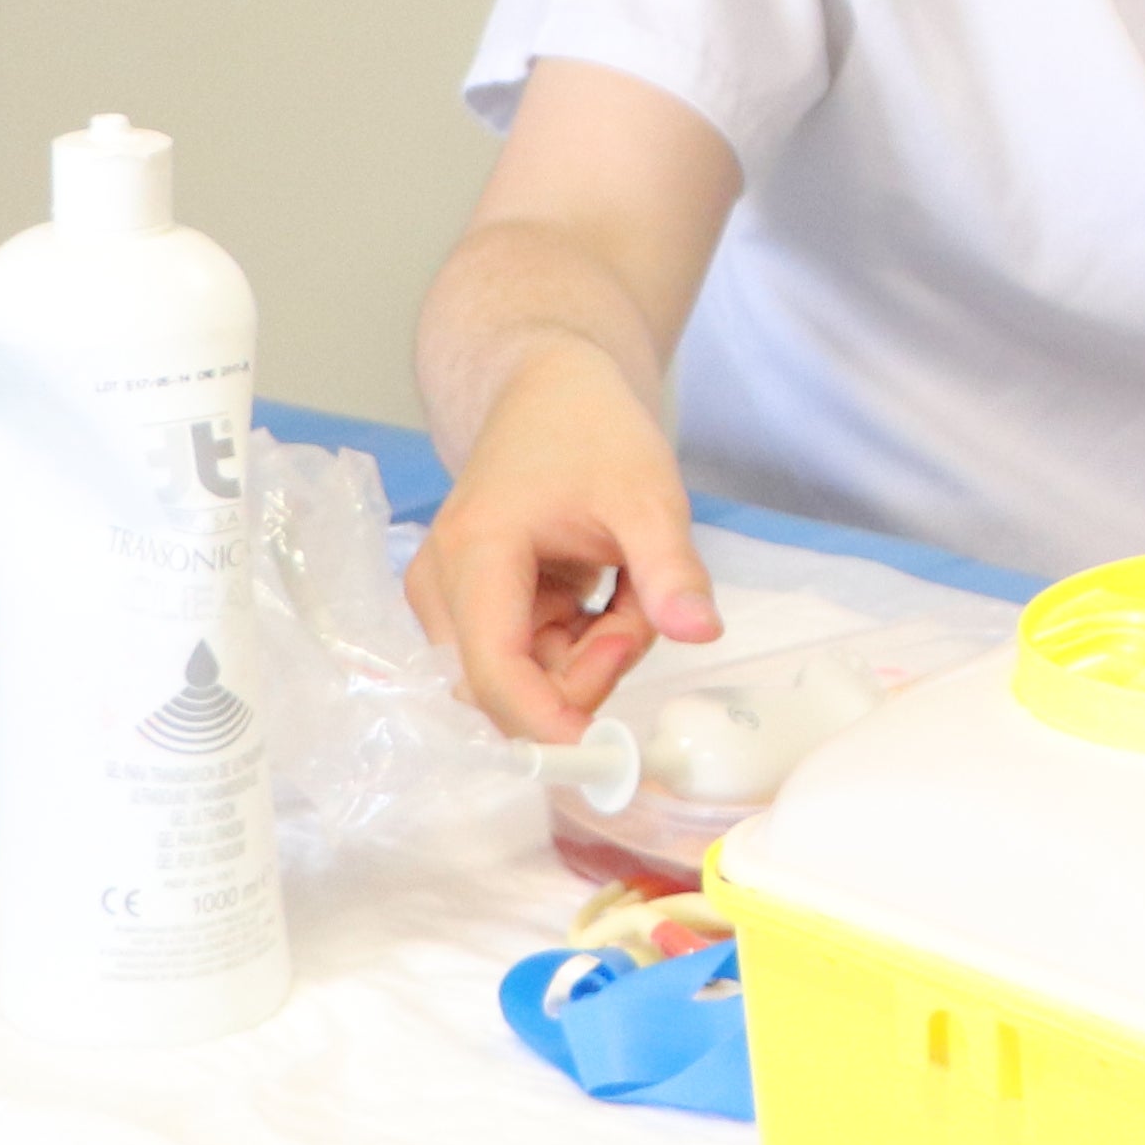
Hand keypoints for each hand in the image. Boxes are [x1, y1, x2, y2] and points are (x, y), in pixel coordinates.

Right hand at [401, 341, 718, 738]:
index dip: (546, 724)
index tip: (608, 754)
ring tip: (624, 584)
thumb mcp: (649, 493)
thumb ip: (671, 568)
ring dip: (592, 654)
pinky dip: (581, 643)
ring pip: (528, 680)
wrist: (549, 390)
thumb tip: (701, 634)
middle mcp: (442, 589)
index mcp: (476, 555)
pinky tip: (600, 589)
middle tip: (640, 611)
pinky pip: (532, 662)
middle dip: (590, 669)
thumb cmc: (591, 431)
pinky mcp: (475, 612)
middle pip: (511, 688)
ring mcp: (451, 604)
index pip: (494, 673)